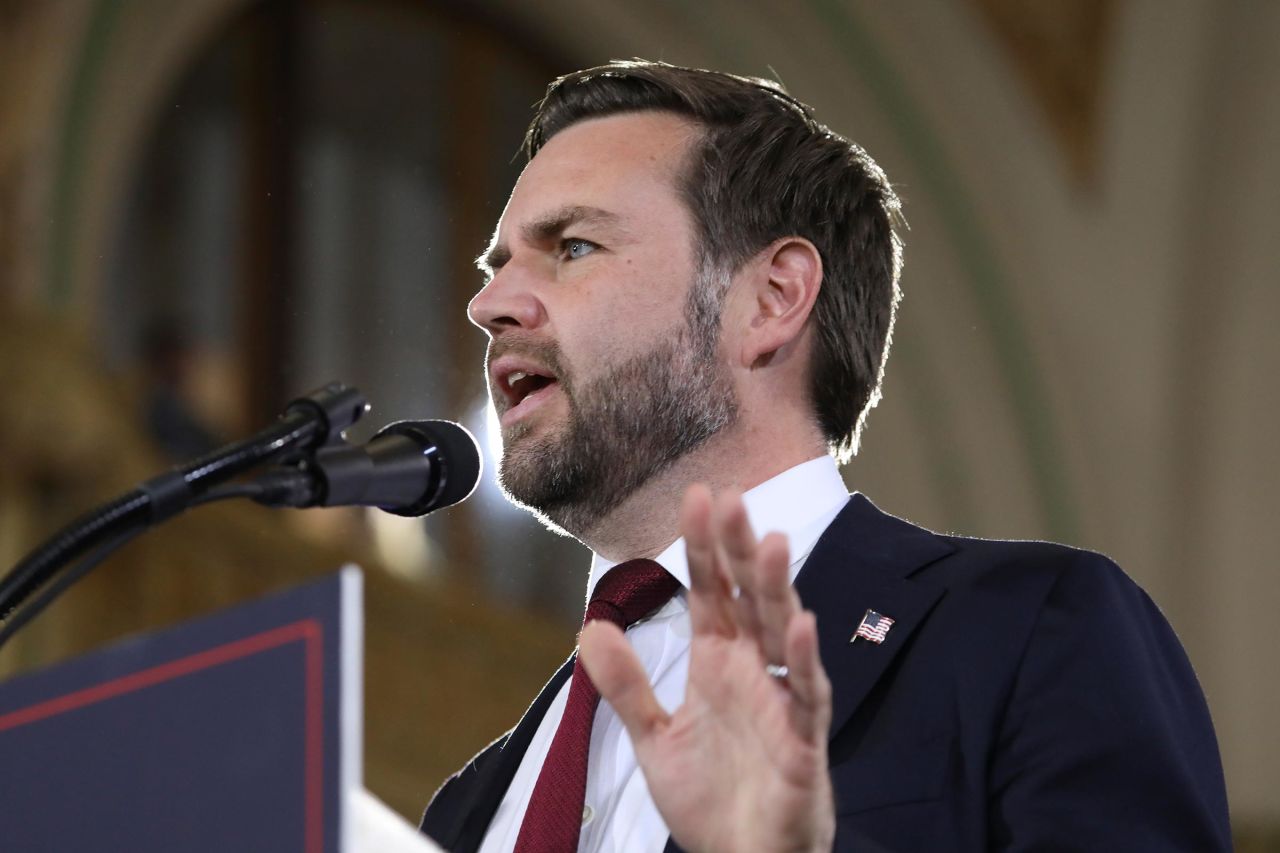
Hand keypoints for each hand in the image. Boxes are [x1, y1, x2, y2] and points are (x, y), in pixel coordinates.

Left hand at [579, 484, 834, 852]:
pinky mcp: (803, 741)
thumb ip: (626, 684)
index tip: (695, 498)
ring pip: (783, 634)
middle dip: (738, 551)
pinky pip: (808, 696)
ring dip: (777, 589)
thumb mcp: (654, 738)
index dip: (703, 549)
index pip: (712, 594)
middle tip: (729, 500)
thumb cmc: (710, 800)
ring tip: (769, 542)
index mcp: (718, 664)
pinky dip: (806, 661)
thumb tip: (589, 628)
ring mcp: (780, 702)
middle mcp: (753, 672)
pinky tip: (801, 626)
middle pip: (748, 599)